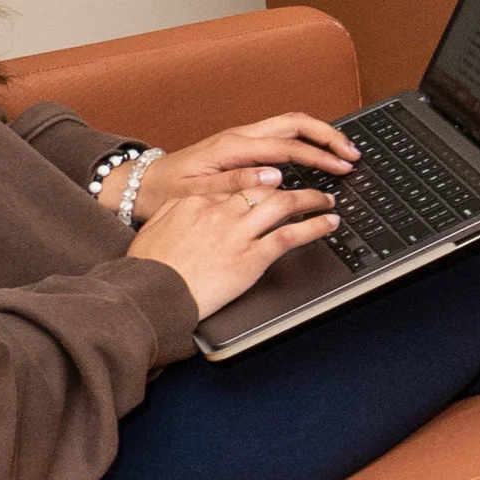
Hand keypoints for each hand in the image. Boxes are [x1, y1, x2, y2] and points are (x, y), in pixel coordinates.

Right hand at [134, 169, 340, 317]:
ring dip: (311, 199)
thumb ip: (174, 211)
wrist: (154, 294)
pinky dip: (315, 226)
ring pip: (283, 204)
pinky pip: (290, 236)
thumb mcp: (154, 228)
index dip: (259, 188)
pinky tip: (329, 223)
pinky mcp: (252, 257)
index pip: (236, 186)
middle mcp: (220, 211)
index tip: (272, 190)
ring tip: (327, 200)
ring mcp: (238, 233)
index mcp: (196, 201)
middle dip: (291, 187)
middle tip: (310, 188)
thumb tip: (190, 202)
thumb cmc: (150, 268)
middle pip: (264, 189)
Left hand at [136, 116, 360, 226]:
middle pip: (295, 123)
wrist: (142, 184)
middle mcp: (240, 136)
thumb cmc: (166, 192)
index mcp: (232, 147)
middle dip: (328, 136)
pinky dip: (304, 141)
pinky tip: (315, 154)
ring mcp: (240, 138)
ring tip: (341, 151)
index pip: (288, 146)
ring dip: (318, 136)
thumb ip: (235, 185)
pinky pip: (279, 136)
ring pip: (289, 125)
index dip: (319, 157)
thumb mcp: (197, 194)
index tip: (342, 168)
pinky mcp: (240, 146)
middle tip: (352, 154)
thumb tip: (274, 178)